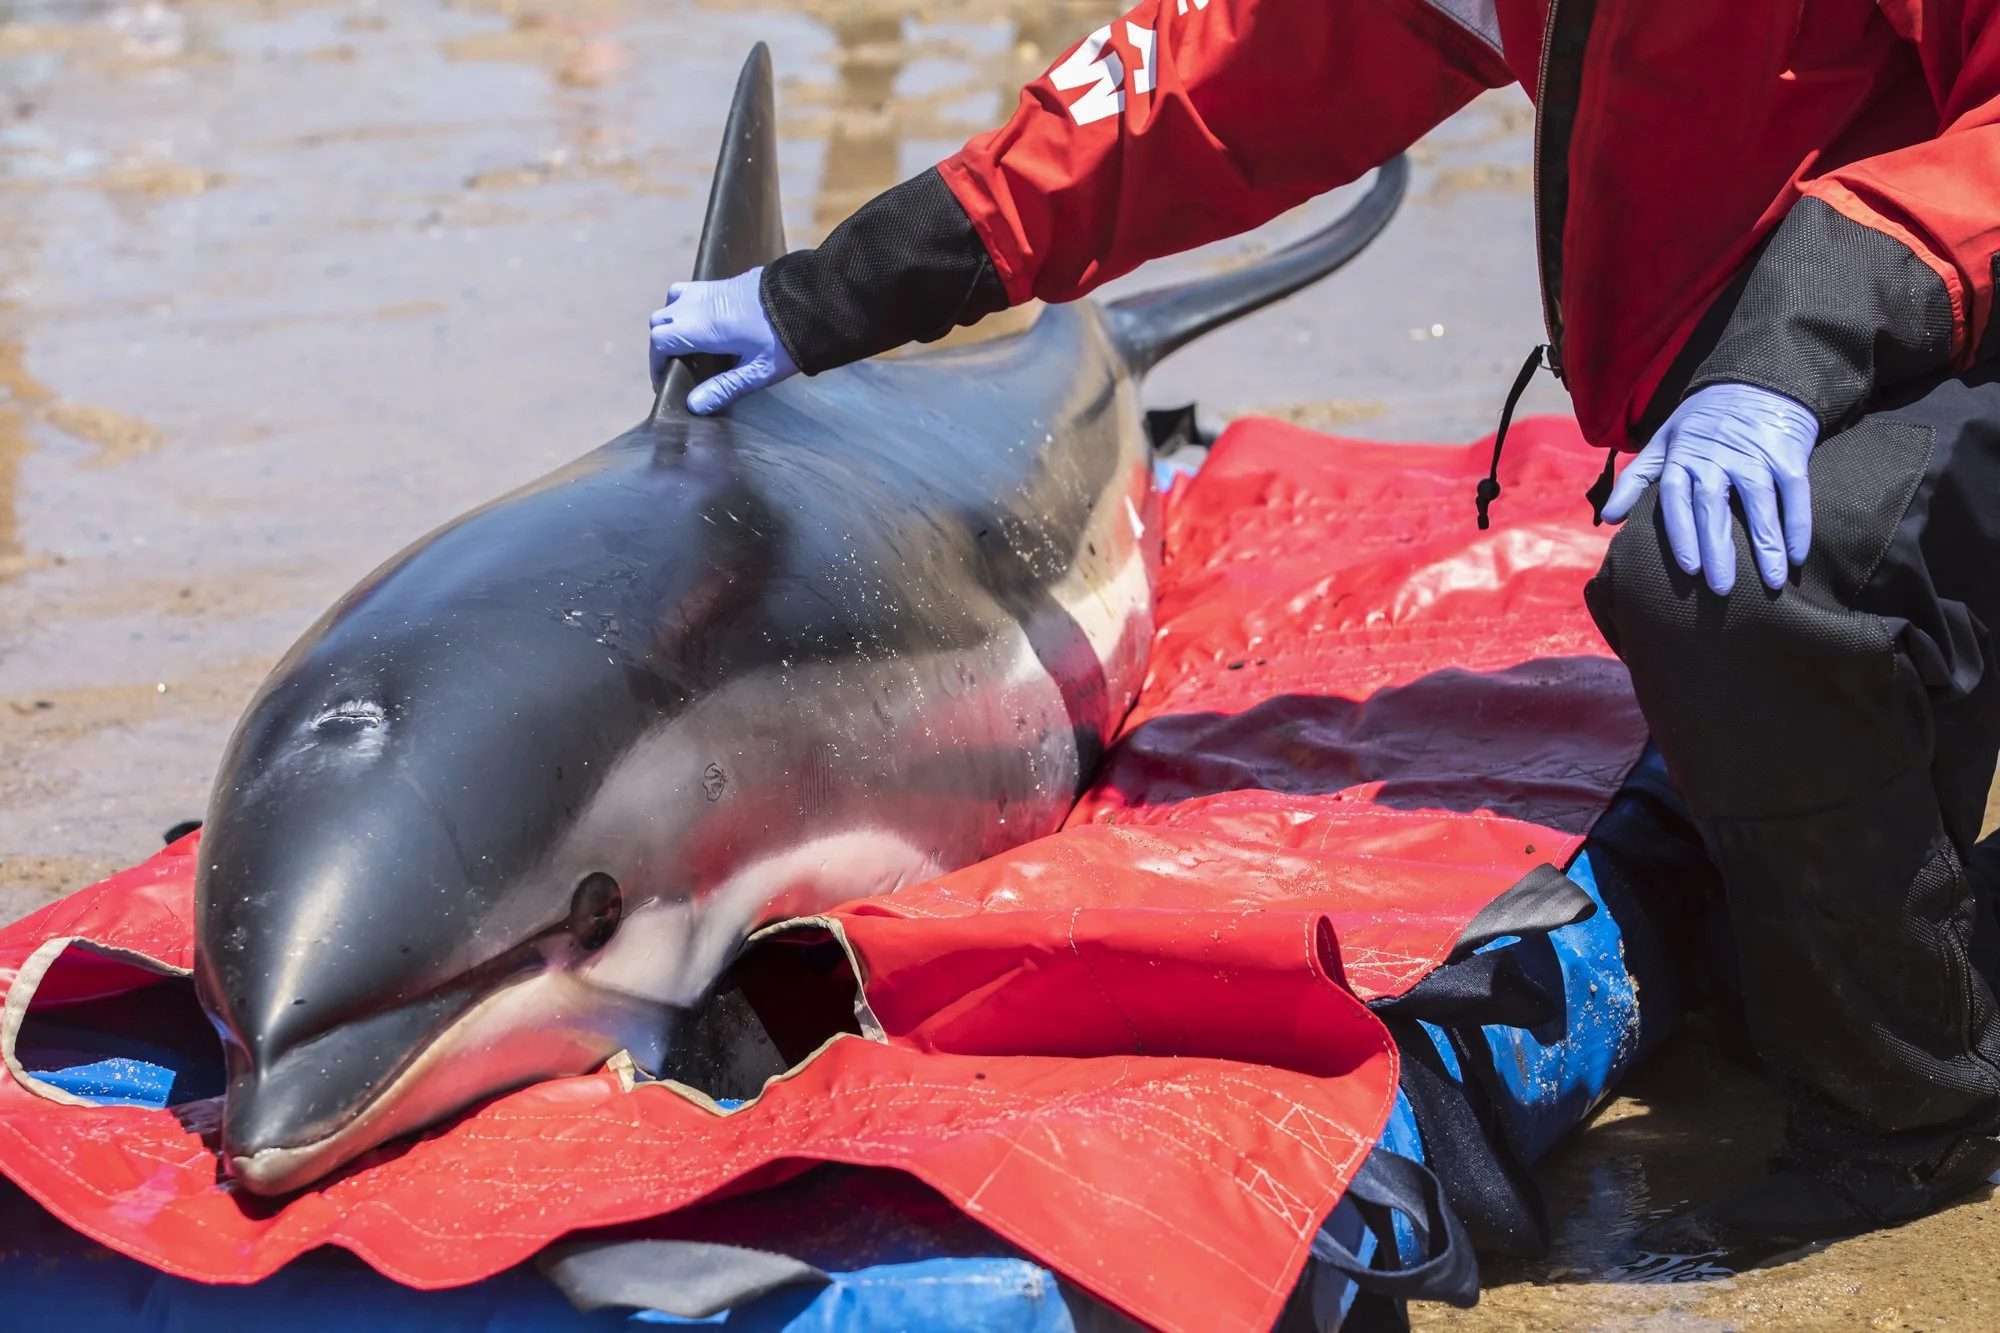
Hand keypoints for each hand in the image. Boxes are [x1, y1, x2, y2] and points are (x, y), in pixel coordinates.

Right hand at [648, 268, 798, 414]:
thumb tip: (695, 404)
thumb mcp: (758, 372)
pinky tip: (707, 325)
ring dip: (672, 322)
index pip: (660, 341)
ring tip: (687, 345)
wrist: (811, 299)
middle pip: (660, 321)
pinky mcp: (724, 282)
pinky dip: (687, 307)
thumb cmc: (786, 339)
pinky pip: (691, 292)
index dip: (655, 363)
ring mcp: (710, 289)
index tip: (662, 381)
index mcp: (703, 327)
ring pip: (672, 301)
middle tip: (673, 368)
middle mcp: (699, 304)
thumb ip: (725, 388)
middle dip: (661, 345)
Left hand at [1601, 383, 1817, 594]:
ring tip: (1771, 581)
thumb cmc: (1701, 422)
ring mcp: (1754, 455)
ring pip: (1760, 503)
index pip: (1676, 499)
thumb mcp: (1662, 442)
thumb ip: (1636, 479)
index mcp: (1683, 457)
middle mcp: (1717, 457)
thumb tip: (1609, 518)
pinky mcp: (1787, 454)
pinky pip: (1795, 493)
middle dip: (1717, 548)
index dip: (1681, 534)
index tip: (1689, 569)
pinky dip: (1798, 524)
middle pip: (1714, 507)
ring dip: (1767, 544)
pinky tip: (1797, 555)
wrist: (1754, 382)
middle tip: (1721, 587)